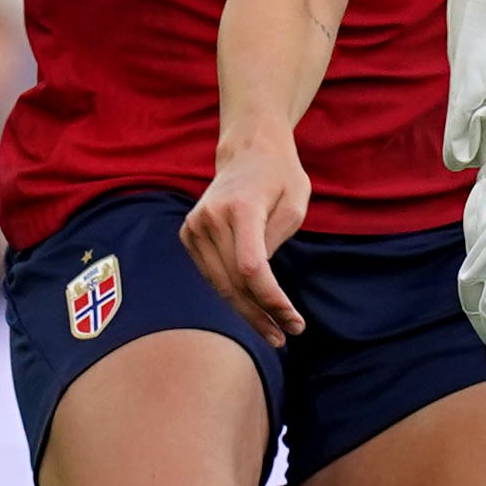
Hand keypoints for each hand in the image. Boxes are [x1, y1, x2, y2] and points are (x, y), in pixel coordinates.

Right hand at [179, 133, 310, 343]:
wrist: (247, 152)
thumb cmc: (280, 177)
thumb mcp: (296, 202)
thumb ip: (277, 240)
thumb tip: (259, 281)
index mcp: (240, 207)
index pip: (251, 268)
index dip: (271, 300)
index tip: (294, 320)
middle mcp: (211, 217)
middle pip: (235, 282)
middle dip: (263, 314)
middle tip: (287, 334)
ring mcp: (195, 226)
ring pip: (220, 284)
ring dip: (247, 312)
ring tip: (273, 331)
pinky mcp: (189, 234)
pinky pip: (212, 275)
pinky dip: (232, 295)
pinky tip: (253, 309)